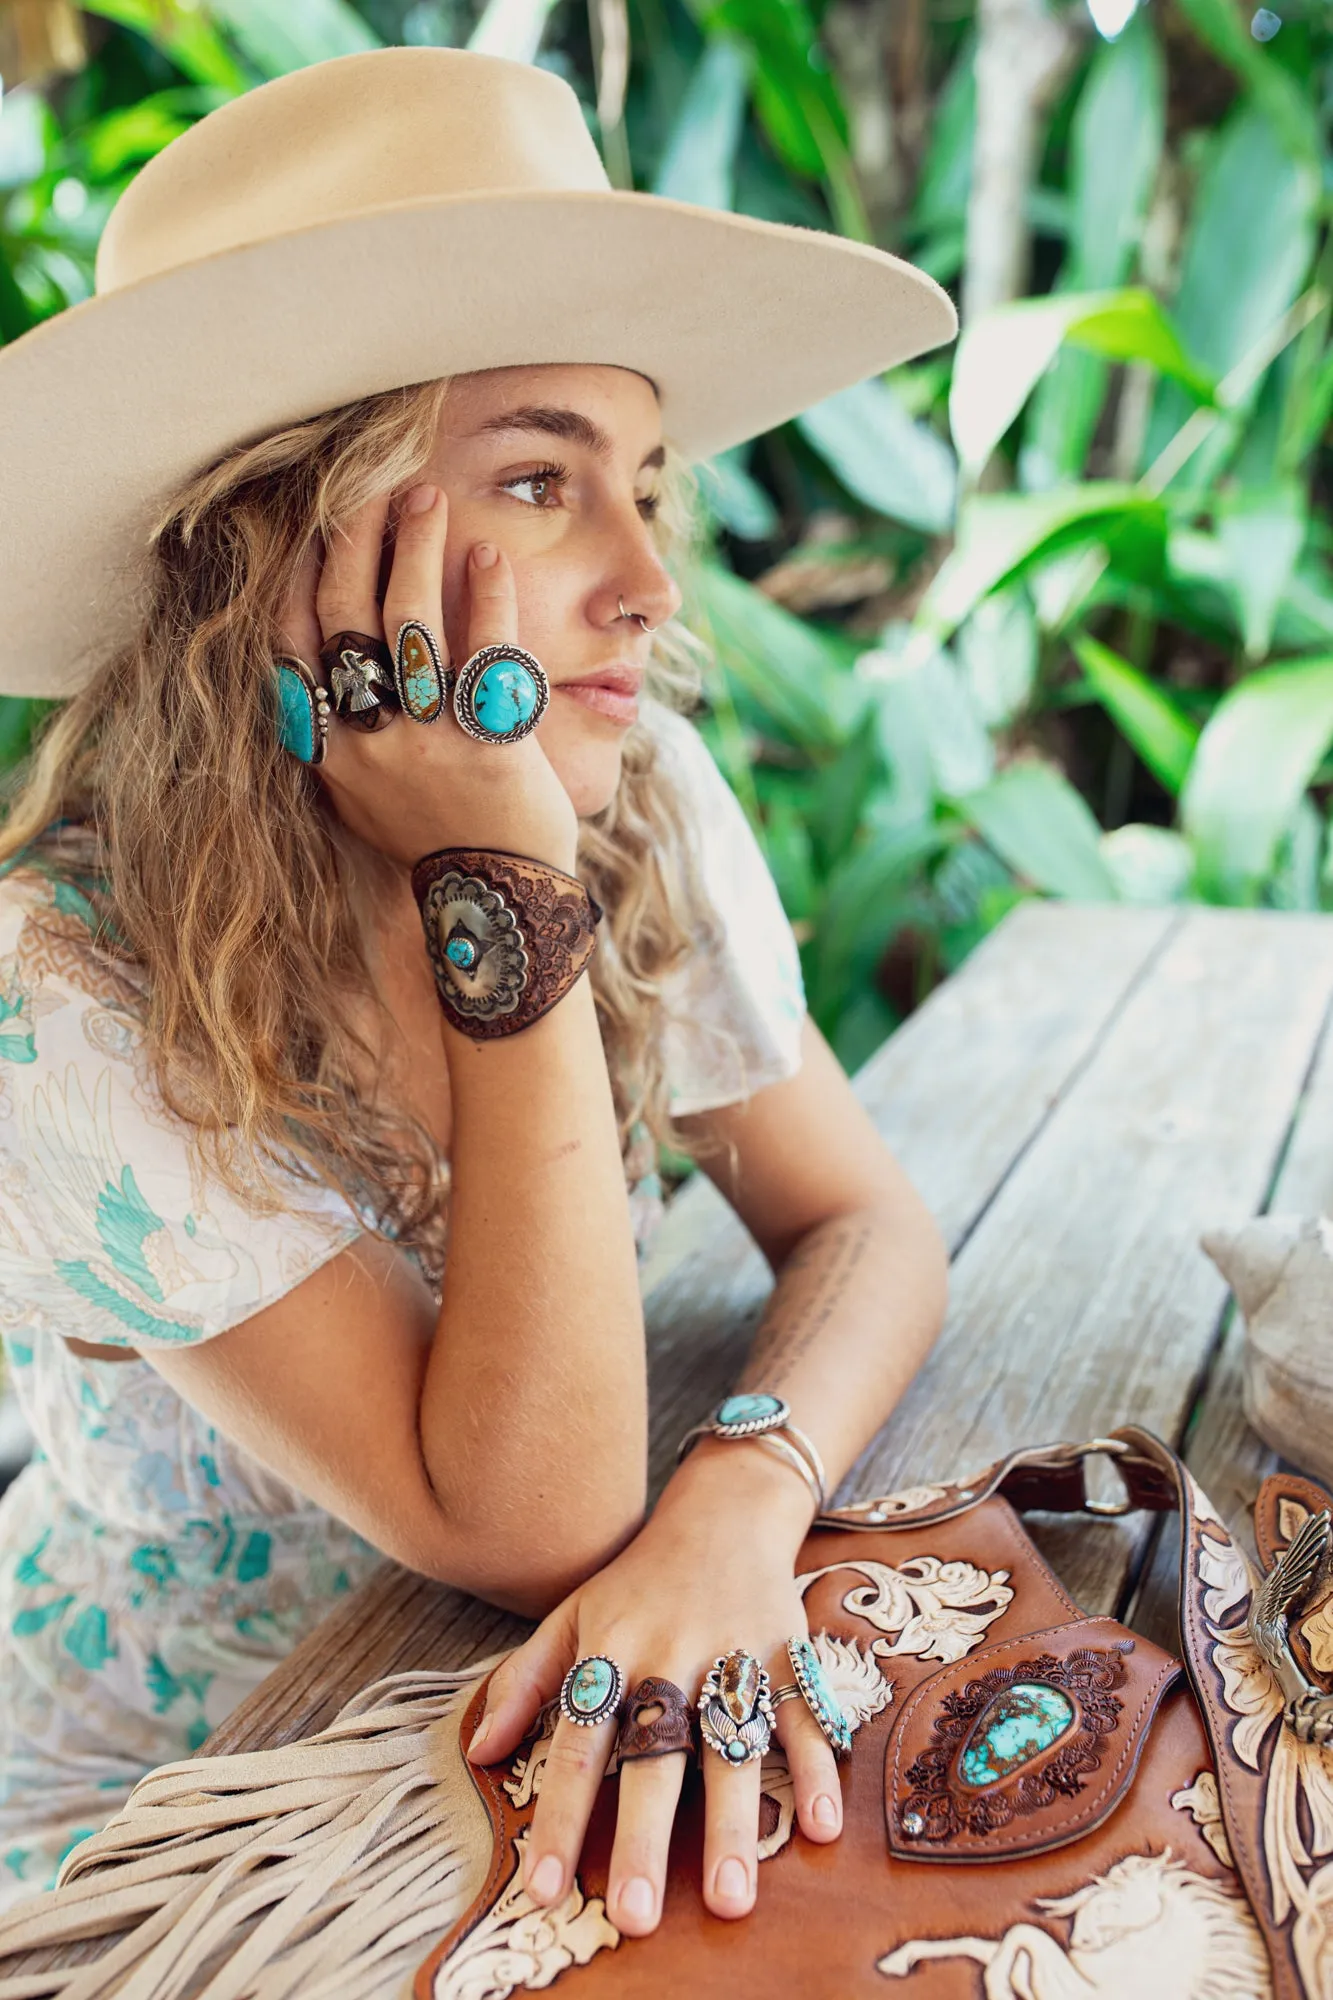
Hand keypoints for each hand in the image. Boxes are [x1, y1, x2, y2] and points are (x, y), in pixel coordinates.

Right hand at [278, 484, 577, 871]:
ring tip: (427, 498)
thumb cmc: (433, 839)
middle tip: (374, 489)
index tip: (309, 525)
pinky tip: (486, 556)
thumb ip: (335, 735)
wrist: (496, 896)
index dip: (298, 577)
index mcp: (327, 752)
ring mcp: (425, 740)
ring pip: (407, 618)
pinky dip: (484, 595)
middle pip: (344, 614)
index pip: (292, 644)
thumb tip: (311, 668)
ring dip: (415, 546)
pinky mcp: (486, 741)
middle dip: (354, 540)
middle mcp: (366, 741)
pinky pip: (482, 648)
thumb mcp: (359, 796)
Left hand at [464, 1444, 841, 1935]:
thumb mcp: (570, 1617)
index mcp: (610, 1652)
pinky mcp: (788, 1649)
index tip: (543, 1891)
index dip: (557, 1817)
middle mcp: (669, 1655)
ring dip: (732, 1822)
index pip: (575, 1745)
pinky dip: (815, 1766)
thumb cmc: (635, 1581)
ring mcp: (734, 1652)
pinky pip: (805, 1713)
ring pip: (731, 1743)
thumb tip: (477, 1754)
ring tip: (732, 1898)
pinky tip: (820, 1826)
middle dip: (643, 1836)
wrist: (723, 1511)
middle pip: (653, 1754)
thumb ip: (524, 1684)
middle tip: (636, 1915)